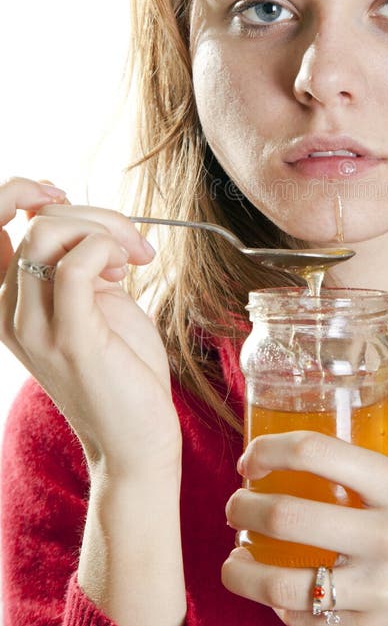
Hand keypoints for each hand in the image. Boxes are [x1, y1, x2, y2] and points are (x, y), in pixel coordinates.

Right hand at [0, 177, 181, 479]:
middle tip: (133, 244)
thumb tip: (70, 211)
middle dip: (95, 214)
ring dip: (104, 229)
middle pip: (36, 221)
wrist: (136, 434)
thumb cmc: (120, 365)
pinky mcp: (70, 339)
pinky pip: (76, 264)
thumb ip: (74, 257)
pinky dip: (107, 248)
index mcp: (10, 299)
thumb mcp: (91, 298)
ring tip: (129, 260)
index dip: (20, 191)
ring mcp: (35, 327)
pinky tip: (126, 268)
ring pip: (48, 232)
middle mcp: (9, 311)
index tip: (66, 195)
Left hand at [222, 431, 387, 625]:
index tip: (250, 459)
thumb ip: (349, 468)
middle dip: (243, 508)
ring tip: (235, 558)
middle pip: (287, 516)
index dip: (268, 451)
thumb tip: (276, 455)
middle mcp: (386, 536)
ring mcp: (376, 590)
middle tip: (235, 506)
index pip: (315, 452)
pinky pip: (301, 621)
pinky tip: (269, 589)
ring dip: (241, 571)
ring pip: (282, 584)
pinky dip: (273, 604)